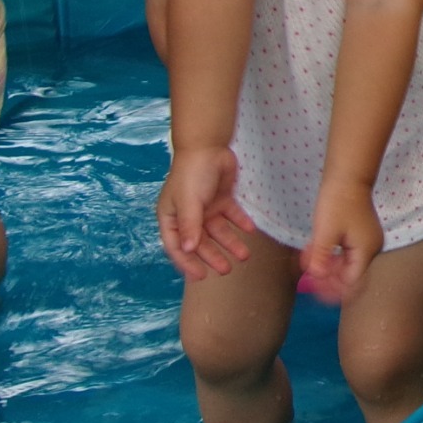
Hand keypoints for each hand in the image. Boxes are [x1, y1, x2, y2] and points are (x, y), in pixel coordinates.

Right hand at [156, 147, 256, 279]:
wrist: (208, 146)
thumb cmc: (191, 173)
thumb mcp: (188, 202)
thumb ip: (190, 226)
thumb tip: (188, 251)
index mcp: (171, 217)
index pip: (177, 247)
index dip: (187, 263)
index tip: (200, 277)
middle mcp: (187, 215)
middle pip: (200, 242)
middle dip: (213, 256)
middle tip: (227, 270)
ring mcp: (205, 207)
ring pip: (218, 231)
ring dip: (230, 243)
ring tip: (244, 256)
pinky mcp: (221, 198)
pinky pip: (232, 215)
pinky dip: (240, 223)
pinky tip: (250, 231)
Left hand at [299, 178, 384, 304]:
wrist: (347, 177)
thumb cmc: (338, 202)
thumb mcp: (325, 232)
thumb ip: (321, 257)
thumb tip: (316, 276)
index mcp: (366, 250)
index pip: (352, 281)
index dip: (333, 287)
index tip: (315, 286)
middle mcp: (370, 248)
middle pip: (350, 274)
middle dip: (328, 277)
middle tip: (309, 276)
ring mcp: (366, 241)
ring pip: (347, 264)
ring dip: (328, 266)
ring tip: (309, 261)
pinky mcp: (360, 234)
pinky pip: (346, 253)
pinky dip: (332, 255)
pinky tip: (316, 251)